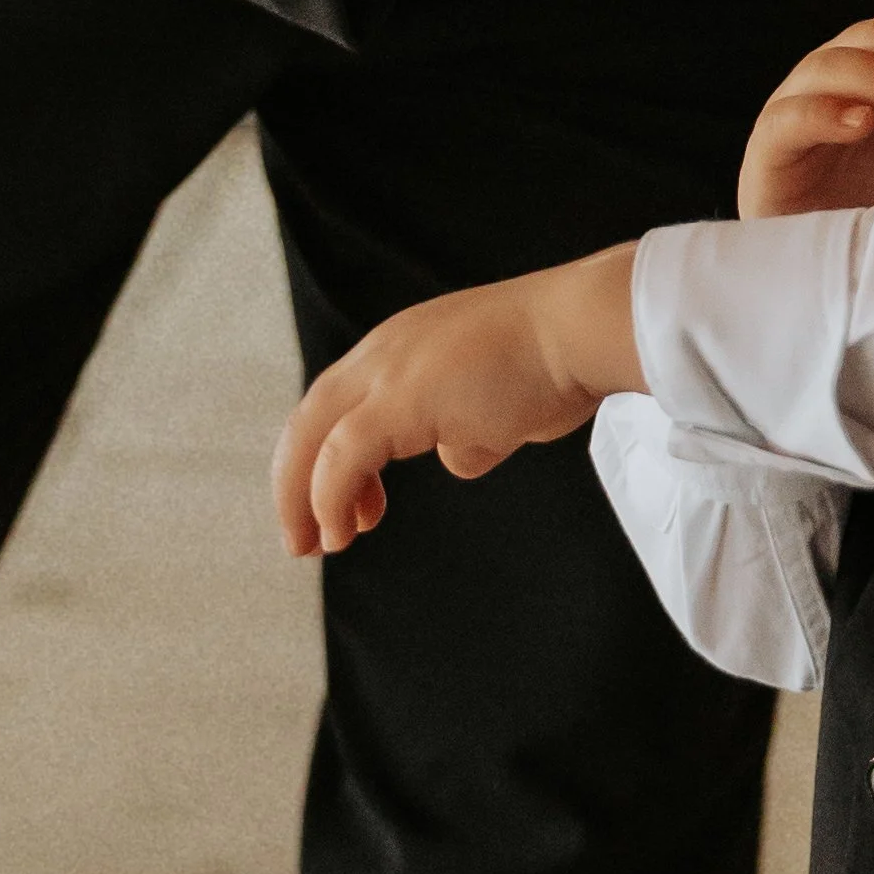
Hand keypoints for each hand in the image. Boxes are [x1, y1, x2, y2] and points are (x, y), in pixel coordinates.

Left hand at [271, 245, 640, 555]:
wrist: (578, 331)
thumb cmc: (555, 359)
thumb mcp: (495, 401)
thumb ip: (464, 427)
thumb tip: (454, 453)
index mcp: (402, 347)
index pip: (339, 405)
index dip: (327, 459)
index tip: (351, 506)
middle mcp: (383, 354)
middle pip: (309, 419)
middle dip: (295, 482)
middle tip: (301, 536)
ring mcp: (387, 372)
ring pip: (313, 436)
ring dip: (304, 496)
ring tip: (318, 542)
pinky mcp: (397, 401)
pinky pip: (343, 457)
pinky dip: (332, 497)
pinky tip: (346, 529)